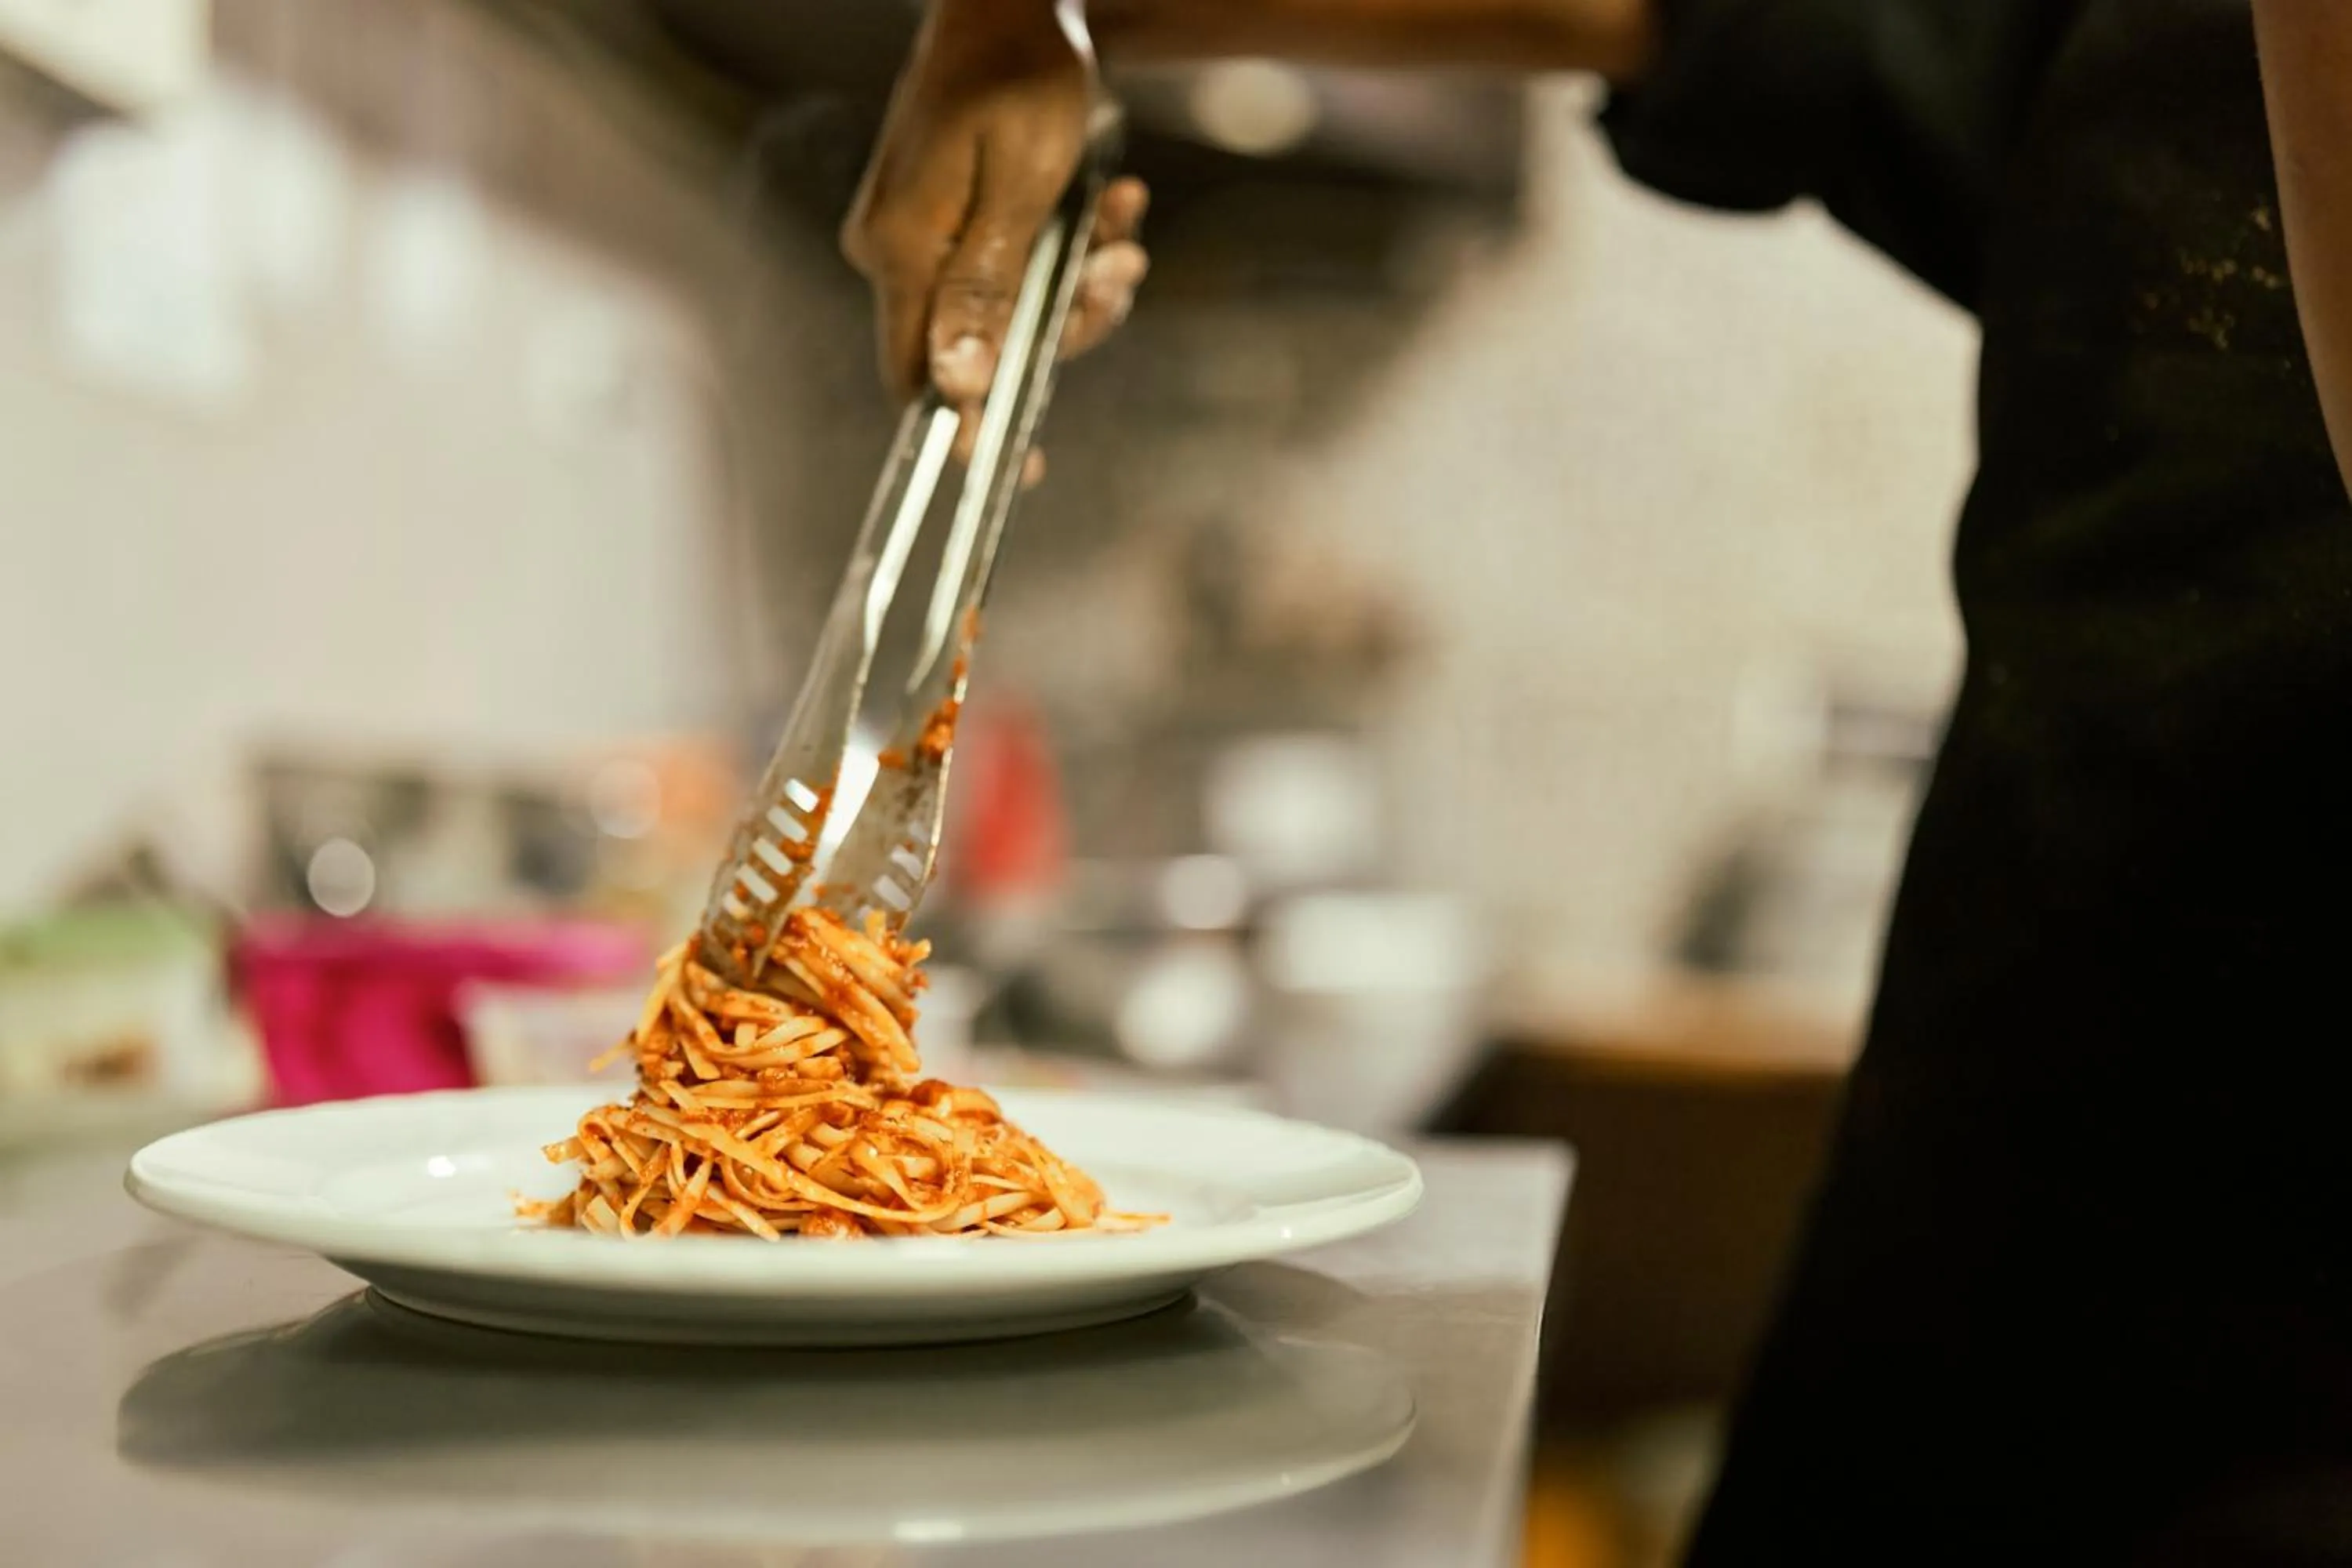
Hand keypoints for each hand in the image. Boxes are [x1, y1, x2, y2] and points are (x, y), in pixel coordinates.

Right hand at [843, 0, 1149, 478]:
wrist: (1014, 4)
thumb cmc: (1018, 77)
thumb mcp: (1020, 186)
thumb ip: (987, 288)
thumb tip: (958, 386)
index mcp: (898, 248)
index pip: (916, 376)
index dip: (967, 426)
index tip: (1020, 465)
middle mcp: (898, 251)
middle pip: (978, 349)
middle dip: (1066, 325)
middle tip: (1122, 272)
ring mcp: (926, 238)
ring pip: (1012, 312)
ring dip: (1082, 283)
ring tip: (1123, 223)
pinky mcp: (958, 224)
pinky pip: (1020, 271)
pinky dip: (1072, 251)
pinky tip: (1110, 203)